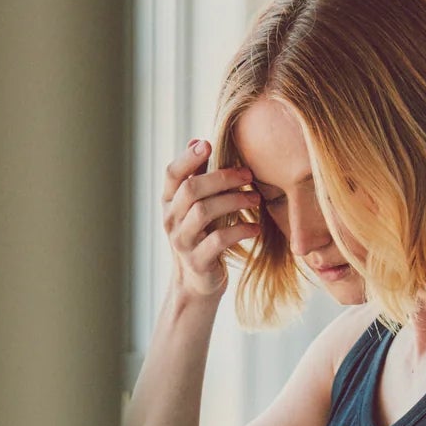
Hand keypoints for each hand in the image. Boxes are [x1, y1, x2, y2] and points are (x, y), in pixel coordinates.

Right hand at [162, 139, 260, 300]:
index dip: (188, 158)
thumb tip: (198, 140)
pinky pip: (219, 240)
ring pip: (204, 212)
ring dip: (234, 201)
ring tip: (256, 199)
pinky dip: (240, 230)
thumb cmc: (201, 238)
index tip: (208, 143)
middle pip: (192, 190)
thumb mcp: (195, 208)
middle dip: (222, 178)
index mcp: (169, 203)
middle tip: (248, 175)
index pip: (172, 174)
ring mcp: (183, 242)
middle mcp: (171, 220)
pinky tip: (256, 228)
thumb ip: (197, 177)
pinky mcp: (198, 261)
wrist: (197, 284)